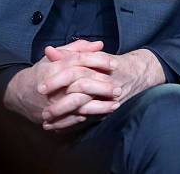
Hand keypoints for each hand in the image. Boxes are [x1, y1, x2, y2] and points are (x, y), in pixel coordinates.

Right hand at [3, 40, 118, 128]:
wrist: (19, 94)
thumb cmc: (41, 72)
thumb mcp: (56, 55)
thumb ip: (77, 48)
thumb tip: (99, 44)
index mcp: (54, 66)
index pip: (79, 62)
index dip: (98, 61)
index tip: (114, 64)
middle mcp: (54, 85)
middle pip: (82, 83)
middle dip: (102, 85)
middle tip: (118, 86)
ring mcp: (54, 102)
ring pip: (80, 103)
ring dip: (99, 104)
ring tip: (116, 103)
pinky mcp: (55, 116)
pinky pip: (75, 116)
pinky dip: (90, 115)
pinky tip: (103, 113)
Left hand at [41, 48, 165, 128]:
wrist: (139, 73)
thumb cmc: (111, 63)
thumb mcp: (91, 54)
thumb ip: (70, 52)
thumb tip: (49, 51)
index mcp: (97, 63)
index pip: (73, 70)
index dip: (56, 78)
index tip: (40, 86)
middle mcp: (103, 80)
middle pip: (78, 90)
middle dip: (59, 103)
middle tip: (42, 108)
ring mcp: (107, 96)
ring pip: (83, 108)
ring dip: (64, 116)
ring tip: (46, 121)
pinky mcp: (108, 108)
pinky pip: (89, 118)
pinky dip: (73, 123)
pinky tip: (58, 128)